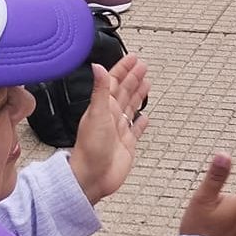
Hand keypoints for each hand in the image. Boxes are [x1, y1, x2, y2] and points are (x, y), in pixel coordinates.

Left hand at [69, 56, 151, 203]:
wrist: (93, 177)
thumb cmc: (90, 149)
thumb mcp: (96, 114)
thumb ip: (99, 90)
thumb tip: (97, 66)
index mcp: (102, 107)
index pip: (114, 82)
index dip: (123, 69)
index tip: (132, 58)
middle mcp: (110, 116)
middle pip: (124, 92)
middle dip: (133, 78)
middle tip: (143, 66)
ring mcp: (119, 130)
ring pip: (130, 107)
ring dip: (138, 94)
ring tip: (146, 83)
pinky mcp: (127, 144)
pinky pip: (136, 130)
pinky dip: (141, 123)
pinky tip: (145, 118)